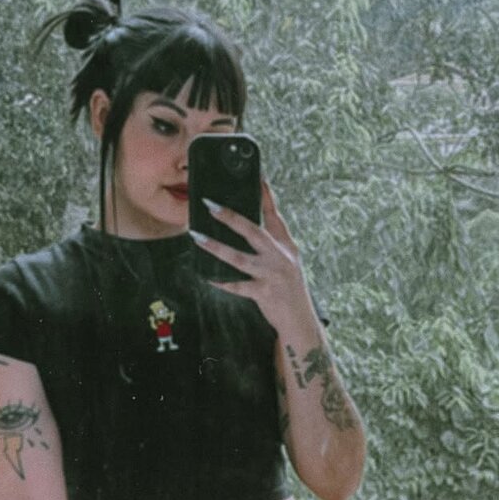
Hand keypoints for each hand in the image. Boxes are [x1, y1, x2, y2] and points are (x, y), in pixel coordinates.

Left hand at [191, 180, 317, 335]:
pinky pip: (238, 286)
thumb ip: (272, 246)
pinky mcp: (264, 293)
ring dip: (216, 247)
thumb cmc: (290, 290)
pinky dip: (222, 282)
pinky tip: (208, 277)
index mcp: (286, 247)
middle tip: (211, 205)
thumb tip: (248, 227)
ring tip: (198, 238)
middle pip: (253, 231)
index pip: (274, 216)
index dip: (265, 196)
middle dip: (231, 217)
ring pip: (240, 258)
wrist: (300, 322)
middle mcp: (281, 257)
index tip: (257, 177)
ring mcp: (272, 275)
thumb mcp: (288, 263)